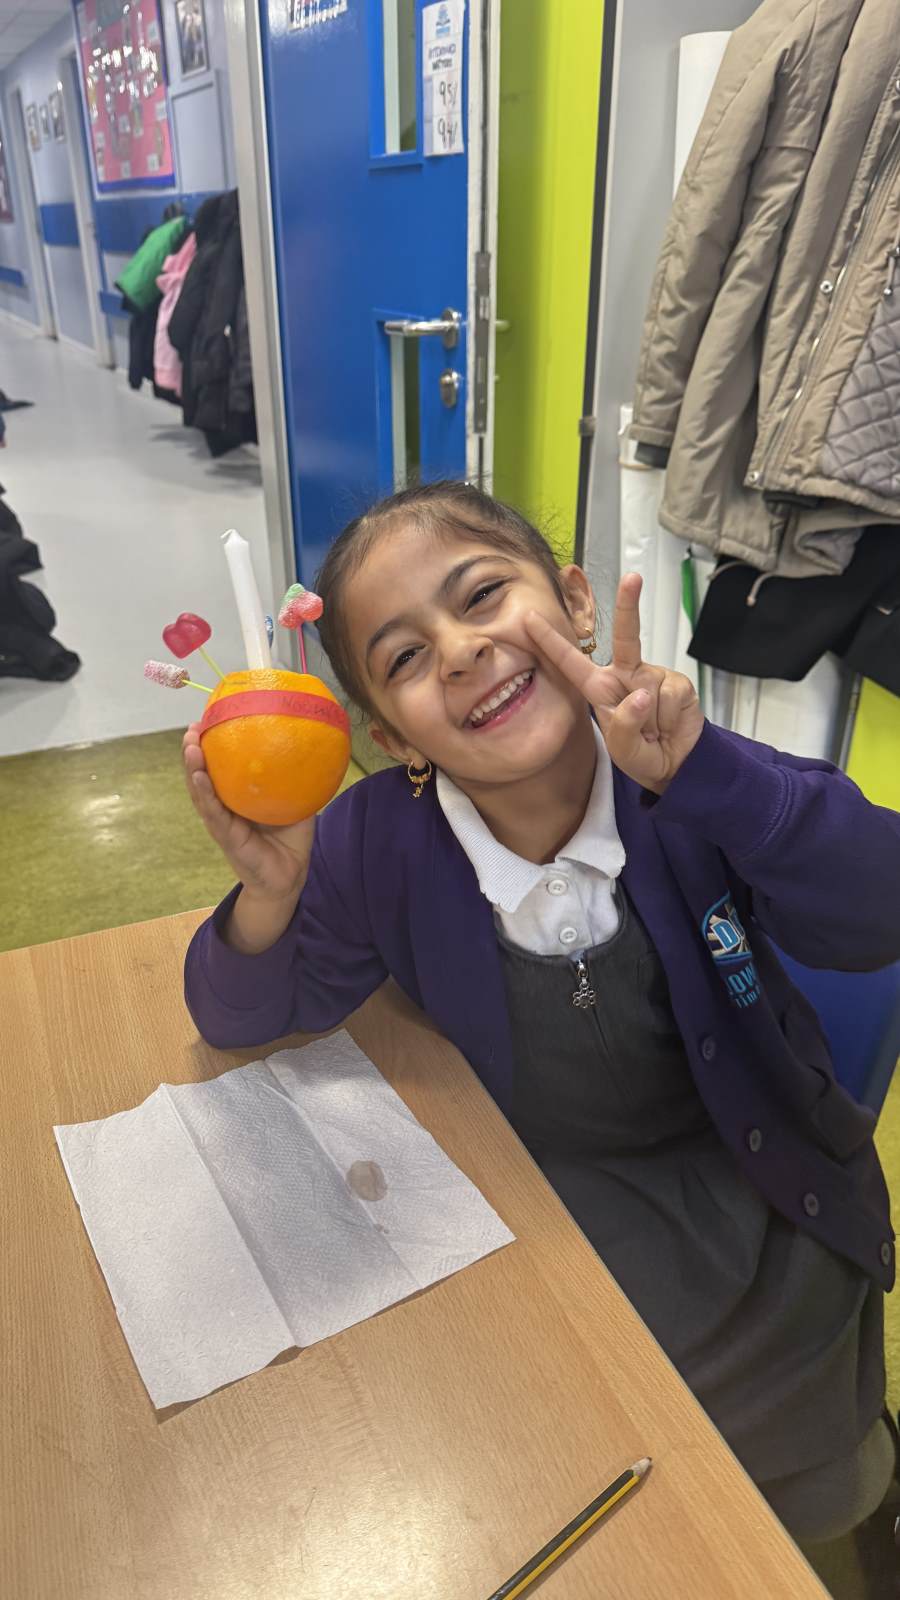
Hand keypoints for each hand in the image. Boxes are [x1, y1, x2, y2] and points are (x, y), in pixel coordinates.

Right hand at [182, 724, 314, 901]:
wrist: (290, 876)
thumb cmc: (290, 837)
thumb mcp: (295, 800)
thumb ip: (298, 776)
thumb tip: (312, 741)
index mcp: (236, 797)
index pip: (218, 767)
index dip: (210, 745)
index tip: (206, 719)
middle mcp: (224, 807)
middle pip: (202, 775)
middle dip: (194, 750)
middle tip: (193, 727)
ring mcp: (222, 823)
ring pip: (201, 792)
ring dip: (193, 768)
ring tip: (190, 746)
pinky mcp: (227, 838)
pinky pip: (214, 814)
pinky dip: (205, 794)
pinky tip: (200, 777)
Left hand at [525, 574, 703, 792]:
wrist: (677, 765)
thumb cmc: (641, 755)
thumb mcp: (623, 751)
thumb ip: (625, 725)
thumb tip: (642, 692)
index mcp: (600, 688)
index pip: (570, 663)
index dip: (550, 640)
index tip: (529, 616)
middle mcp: (626, 674)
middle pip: (627, 636)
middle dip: (629, 604)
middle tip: (632, 577)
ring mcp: (653, 676)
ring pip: (650, 690)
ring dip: (653, 720)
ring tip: (654, 732)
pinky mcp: (677, 683)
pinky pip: (670, 697)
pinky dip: (670, 718)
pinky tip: (669, 725)